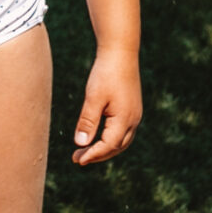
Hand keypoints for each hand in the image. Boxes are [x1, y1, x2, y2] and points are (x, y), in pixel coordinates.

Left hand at [71, 50, 141, 164]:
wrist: (121, 52)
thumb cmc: (106, 73)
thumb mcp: (94, 97)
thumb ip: (88, 121)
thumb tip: (81, 144)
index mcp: (125, 119)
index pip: (108, 145)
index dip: (92, 154)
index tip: (77, 160)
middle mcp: (133, 120)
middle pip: (116, 147)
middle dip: (97, 155)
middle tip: (77, 158)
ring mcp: (135, 115)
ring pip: (121, 141)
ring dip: (104, 148)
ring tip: (86, 151)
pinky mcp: (132, 109)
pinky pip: (123, 131)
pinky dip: (111, 139)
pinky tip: (98, 136)